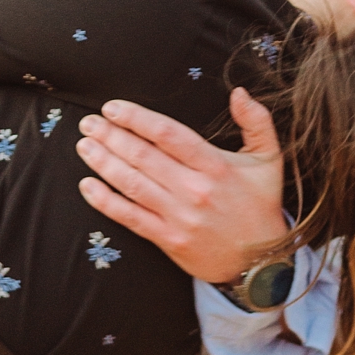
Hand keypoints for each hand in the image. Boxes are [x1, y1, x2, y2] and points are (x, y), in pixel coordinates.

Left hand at [76, 87, 286, 286]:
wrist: (262, 262)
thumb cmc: (260, 205)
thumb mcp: (269, 159)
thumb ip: (257, 122)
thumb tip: (238, 92)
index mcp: (215, 166)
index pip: (168, 134)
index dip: (137, 118)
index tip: (113, 108)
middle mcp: (194, 190)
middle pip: (143, 156)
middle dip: (111, 136)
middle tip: (89, 122)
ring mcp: (179, 216)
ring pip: (132, 184)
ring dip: (103, 162)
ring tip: (85, 145)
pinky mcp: (169, 240)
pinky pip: (130, 217)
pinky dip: (105, 202)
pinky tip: (88, 186)